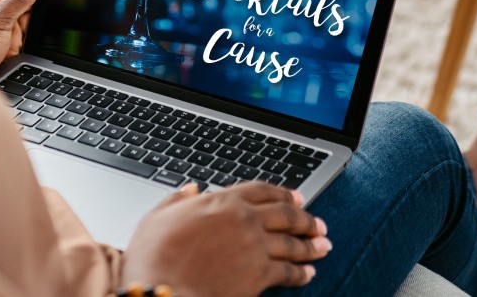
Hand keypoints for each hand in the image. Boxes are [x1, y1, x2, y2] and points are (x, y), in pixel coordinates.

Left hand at [0, 0, 47, 76]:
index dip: (39, 7)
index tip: (41, 16)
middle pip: (30, 23)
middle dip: (30, 34)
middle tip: (10, 41)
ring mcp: (1, 43)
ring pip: (30, 43)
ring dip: (27, 50)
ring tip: (5, 56)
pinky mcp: (5, 61)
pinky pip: (25, 58)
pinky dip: (24, 62)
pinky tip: (12, 64)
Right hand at [121, 182, 330, 296]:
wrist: (162, 288)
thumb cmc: (153, 255)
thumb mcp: (157, 216)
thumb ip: (177, 199)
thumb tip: (190, 189)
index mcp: (222, 200)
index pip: (263, 190)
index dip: (284, 194)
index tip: (297, 199)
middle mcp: (244, 219)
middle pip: (286, 215)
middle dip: (306, 219)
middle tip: (318, 224)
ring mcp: (255, 247)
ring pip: (292, 242)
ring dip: (311, 244)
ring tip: (323, 246)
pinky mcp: (259, 275)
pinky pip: (288, 271)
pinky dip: (301, 272)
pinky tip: (308, 273)